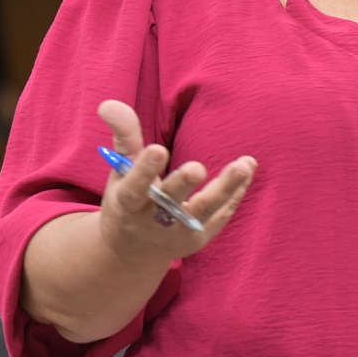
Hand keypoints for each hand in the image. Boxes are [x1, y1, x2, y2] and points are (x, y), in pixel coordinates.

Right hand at [97, 100, 255, 265]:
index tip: (157, 149)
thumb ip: (124, 137)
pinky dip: (235, 194)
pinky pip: (220, 216)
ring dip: (225, 189)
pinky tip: (248, 170)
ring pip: (203, 212)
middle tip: (198, 167)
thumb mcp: (120, 172)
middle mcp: (151, 224)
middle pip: (169, 205)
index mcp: (127, 205)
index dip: (144, 171)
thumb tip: (109, 103)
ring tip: (244, 165)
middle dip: (183, 185)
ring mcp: (177, 235)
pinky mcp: (199, 239)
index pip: (134, 189)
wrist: (133, 253)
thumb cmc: (128, 200)